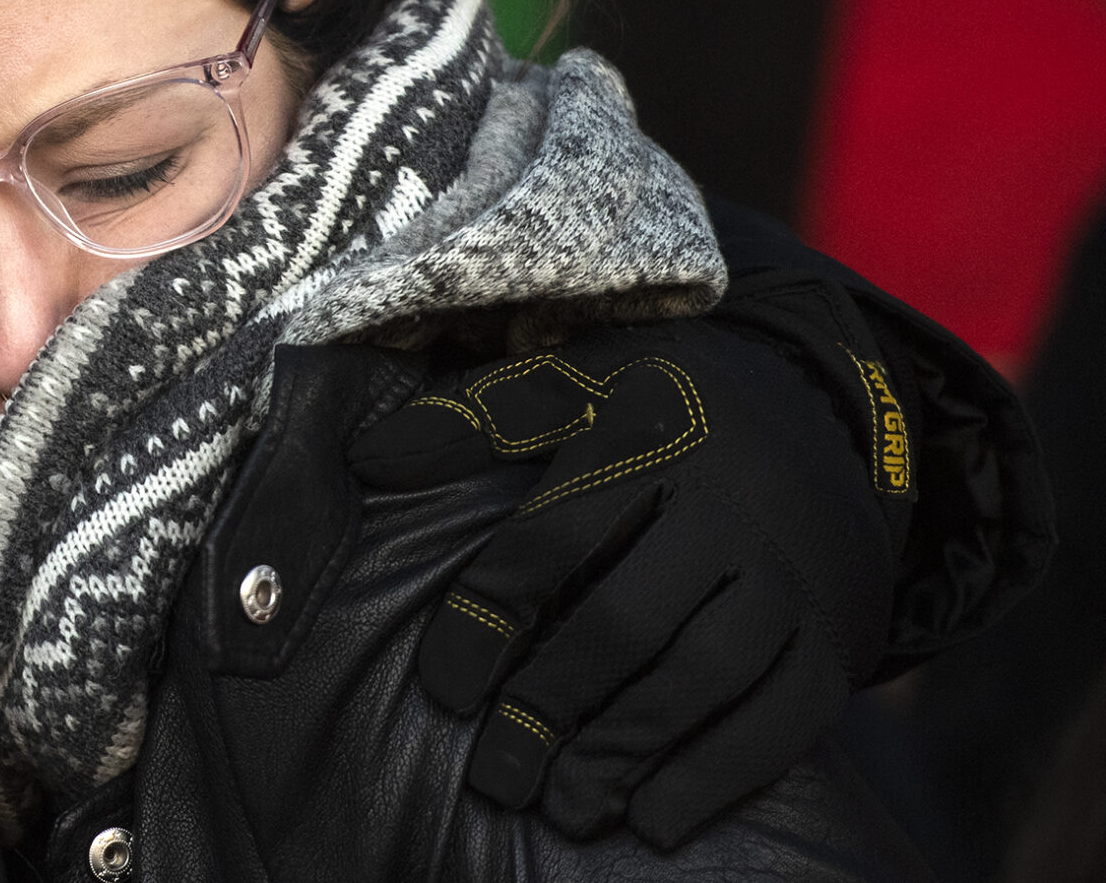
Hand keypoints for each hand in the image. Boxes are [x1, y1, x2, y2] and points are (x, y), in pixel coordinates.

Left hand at [347, 311, 913, 847]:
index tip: (444, 690)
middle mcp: (728, 507)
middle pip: (629, 618)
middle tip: (497, 773)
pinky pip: (786, 716)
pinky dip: (721, 774)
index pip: (553, 538)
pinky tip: (655, 819)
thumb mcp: (580, 382)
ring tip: (565, 807)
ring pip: (707, 673)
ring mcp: (789, 575)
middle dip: (554, 702)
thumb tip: (367, 457)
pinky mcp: (835, 635)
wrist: (827, 415)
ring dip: (630, 750)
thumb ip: (479, 419)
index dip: (490, 617)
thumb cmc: (668, 407)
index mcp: (647, 437)